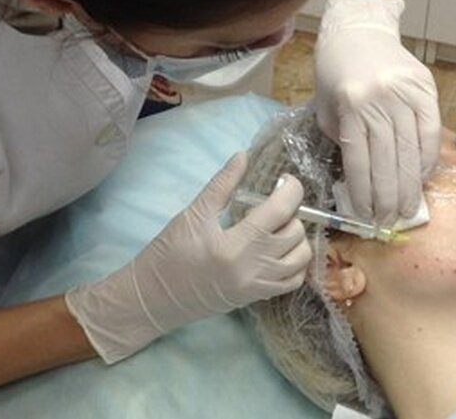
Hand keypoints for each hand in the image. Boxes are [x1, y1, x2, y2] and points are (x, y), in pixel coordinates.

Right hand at [65, 152, 310, 362]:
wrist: (154, 298)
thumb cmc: (169, 253)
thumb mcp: (193, 215)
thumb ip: (222, 184)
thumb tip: (243, 156)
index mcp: (234, 245)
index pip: (279, 211)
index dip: (291, 189)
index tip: (285, 180)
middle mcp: (252, 269)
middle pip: (294, 232)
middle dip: (291, 211)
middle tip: (272, 202)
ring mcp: (258, 287)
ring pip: (301, 257)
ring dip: (296, 236)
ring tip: (276, 225)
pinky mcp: (257, 298)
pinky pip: (294, 280)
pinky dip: (295, 261)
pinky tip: (279, 248)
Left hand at [315, 0, 440, 224]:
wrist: (358, 29)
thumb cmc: (335, 72)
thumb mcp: (327, 107)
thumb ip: (343, 139)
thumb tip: (361, 180)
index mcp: (350, 105)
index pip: (359, 160)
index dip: (364, 192)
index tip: (367, 216)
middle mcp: (380, 99)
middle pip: (388, 160)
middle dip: (388, 197)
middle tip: (389, 221)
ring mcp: (406, 92)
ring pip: (411, 150)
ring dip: (410, 185)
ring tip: (408, 209)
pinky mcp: (426, 87)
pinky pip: (431, 132)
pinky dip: (427, 159)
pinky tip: (422, 178)